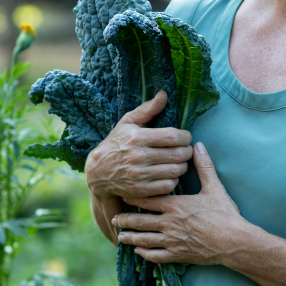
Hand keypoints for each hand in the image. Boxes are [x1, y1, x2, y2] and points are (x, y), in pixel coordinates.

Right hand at [86, 92, 192, 241]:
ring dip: (182, 166)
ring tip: (179, 161)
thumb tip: (164, 94)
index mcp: (137, 137)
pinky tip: (169, 174)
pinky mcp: (140, 190)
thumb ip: (148, 109)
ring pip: (175, 171)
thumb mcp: (128, 122)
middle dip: (187, 151)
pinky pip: (168, 185)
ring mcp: (139, 175)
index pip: (173, 137)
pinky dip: (173, 179)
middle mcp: (138, 156)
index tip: (186, 137)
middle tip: (186, 150)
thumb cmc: (116, 143)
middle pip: (177, 155)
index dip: (186, 137)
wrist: (98, 172)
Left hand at [113, 143, 254, 265]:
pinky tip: (139, 251)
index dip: (133, 197)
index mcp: (175, 205)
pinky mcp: (177, 255)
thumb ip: (204, 166)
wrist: (234, 242)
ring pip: (144, 239)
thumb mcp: (214, 187)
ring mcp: (172, 241)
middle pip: (140, 221)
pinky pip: (155, 256)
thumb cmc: (225, 214)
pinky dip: (144, 253)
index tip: (123, 194)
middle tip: (114, 217)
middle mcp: (169, 223)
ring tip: (120, 235)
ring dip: (130, 237)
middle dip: (125, 219)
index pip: (147, 200)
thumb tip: (198, 146)